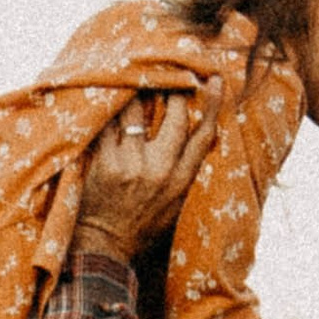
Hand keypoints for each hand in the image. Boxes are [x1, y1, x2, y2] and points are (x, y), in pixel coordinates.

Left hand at [75, 92, 216, 263]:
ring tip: (133, 79)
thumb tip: (204, 136)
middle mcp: (160, 169)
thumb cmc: (143, 225)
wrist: (106, 244)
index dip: (212, 104)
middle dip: (172, 89)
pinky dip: (109, 108)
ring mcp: (130, 164)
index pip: (204, 134)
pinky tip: (107, 96)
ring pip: (137, 112)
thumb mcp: (176, 204)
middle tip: (166, 74)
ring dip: (136, 93)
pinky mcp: (104, 161)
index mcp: (181, 180)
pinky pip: (108, 123)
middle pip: (174, 115)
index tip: (214, 79)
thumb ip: (187, 171)